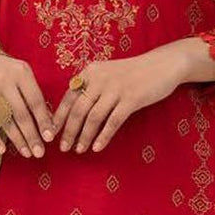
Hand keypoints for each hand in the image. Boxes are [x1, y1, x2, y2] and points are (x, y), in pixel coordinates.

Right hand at [0, 54, 54, 157]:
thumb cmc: (5, 71)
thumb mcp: (22, 74)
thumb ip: (34, 95)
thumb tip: (48, 124)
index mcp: (21, 72)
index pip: (35, 101)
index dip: (43, 121)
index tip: (50, 138)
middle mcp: (4, 80)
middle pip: (21, 114)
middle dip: (32, 136)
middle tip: (39, 153)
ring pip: (4, 120)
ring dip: (17, 140)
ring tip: (27, 153)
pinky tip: (2, 150)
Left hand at [52, 47, 183, 153]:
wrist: (162, 65)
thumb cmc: (133, 73)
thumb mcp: (107, 73)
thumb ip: (91, 86)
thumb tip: (73, 110)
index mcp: (90, 72)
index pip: (68, 97)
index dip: (59, 117)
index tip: (51, 134)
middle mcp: (100, 78)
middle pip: (78, 110)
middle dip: (68, 131)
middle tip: (63, 147)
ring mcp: (116, 88)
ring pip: (93, 118)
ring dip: (84, 136)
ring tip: (79, 150)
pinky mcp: (131, 99)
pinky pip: (113, 122)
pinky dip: (103, 136)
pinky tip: (97, 147)